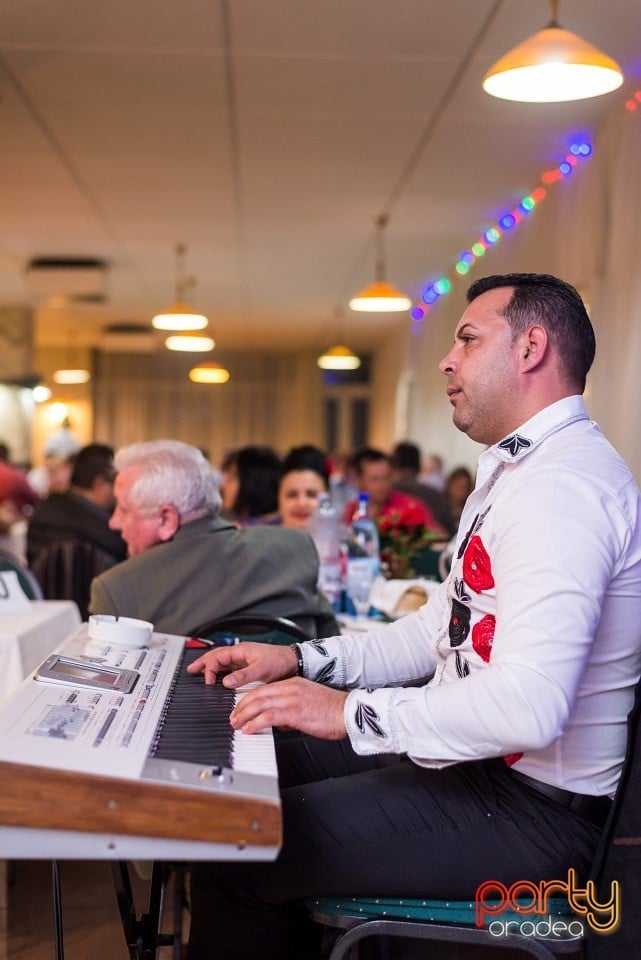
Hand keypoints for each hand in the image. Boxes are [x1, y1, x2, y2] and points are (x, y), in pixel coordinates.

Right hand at [187, 641, 297, 686]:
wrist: (293, 662)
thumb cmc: (279, 662)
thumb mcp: (261, 670)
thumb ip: (243, 676)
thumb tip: (226, 682)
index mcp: (241, 650)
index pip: (218, 657)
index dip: (209, 668)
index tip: (208, 681)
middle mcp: (240, 653)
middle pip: (216, 656)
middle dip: (202, 662)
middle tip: (190, 670)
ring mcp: (243, 659)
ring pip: (221, 661)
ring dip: (209, 666)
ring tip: (198, 672)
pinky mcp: (247, 666)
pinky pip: (229, 667)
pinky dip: (219, 671)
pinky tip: (217, 677)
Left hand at [230, 677, 347, 738]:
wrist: (349, 712)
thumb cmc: (333, 711)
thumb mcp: (308, 703)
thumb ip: (292, 709)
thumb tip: (278, 721)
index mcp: (294, 683)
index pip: (264, 688)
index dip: (249, 699)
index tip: (241, 708)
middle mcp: (291, 687)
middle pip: (258, 694)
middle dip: (242, 706)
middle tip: (233, 717)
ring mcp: (292, 698)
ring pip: (260, 703)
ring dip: (244, 715)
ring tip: (237, 724)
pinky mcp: (295, 711)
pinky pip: (268, 716)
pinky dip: (255, 723)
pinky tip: (249, 730)